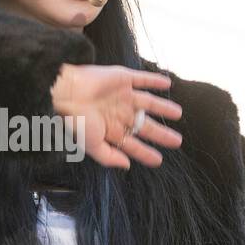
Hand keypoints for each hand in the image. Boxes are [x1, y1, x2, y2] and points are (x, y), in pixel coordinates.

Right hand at [50, 64, 182, 169]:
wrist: (66, 93)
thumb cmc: (75, 121)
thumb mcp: (91, 145)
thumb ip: (109, 157)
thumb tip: (127, 165)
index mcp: (111, 130)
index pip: (133, 144)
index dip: (146, 153)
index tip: (159, 160)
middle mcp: (119, 113)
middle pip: (145, 126)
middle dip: (161, 134)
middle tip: (177, 141)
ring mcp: (122, 96)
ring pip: (148, 103)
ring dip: (163, 108)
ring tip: (177, 113)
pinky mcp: (123, 78)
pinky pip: (142, 80)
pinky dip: (155, 80)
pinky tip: (167, 83)